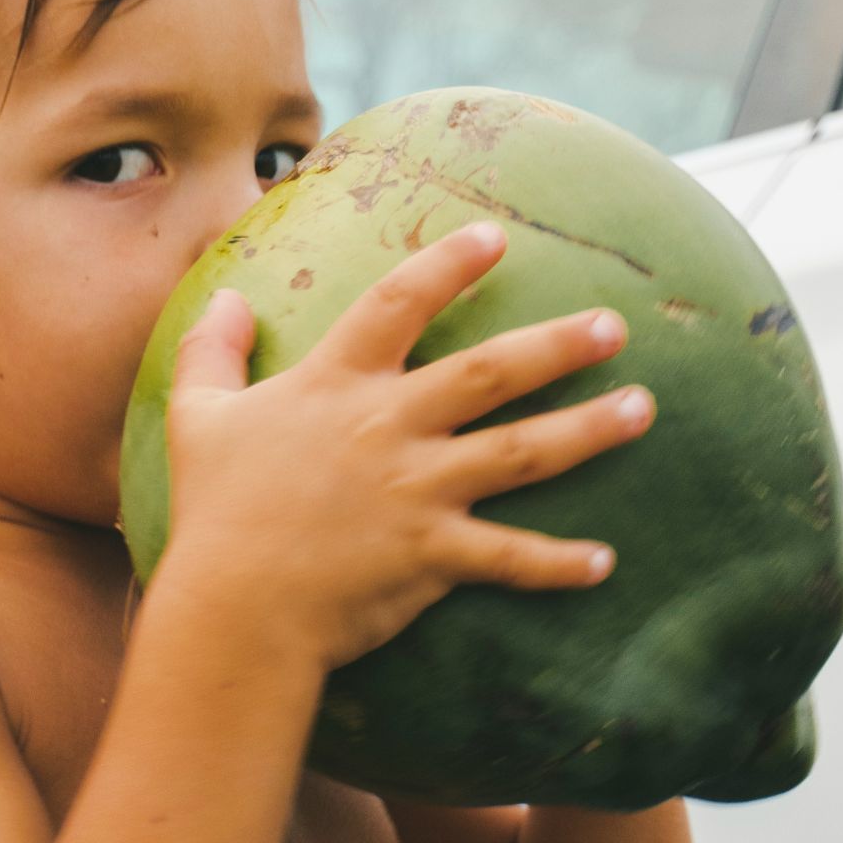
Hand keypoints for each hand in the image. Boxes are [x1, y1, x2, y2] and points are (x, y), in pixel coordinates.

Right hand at [152, 220, 654, 671]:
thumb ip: (211, 350)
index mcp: (337, 384)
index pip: (401, 302)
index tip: (495, 237)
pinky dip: (559, 564)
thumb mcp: (199, 415)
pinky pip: (511, 558)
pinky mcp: (434, 554)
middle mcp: (390, 426)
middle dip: (559, 344)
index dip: (449, 264)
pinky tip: (604, 561)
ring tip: (642, 408)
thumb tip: (225, 298)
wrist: (235, 605)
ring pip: (523, 452)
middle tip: (614, 325)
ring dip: (589, 429)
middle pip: (491, 371)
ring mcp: (419, 490)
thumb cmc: (214, 510)